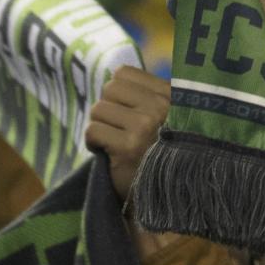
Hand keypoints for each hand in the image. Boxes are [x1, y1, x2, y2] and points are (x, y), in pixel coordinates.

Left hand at [84, 66, 172, 200]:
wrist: (172, 191)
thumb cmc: (163, 152)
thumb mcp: (167, 116)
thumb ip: (147, 95)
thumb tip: (112, 75)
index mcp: (171, 94)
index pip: (124, 73)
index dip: (116, 93)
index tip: (123, 111)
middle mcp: (161, 107)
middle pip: (109, 89)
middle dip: (106, 109)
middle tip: (115, 128)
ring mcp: (145, 126)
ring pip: (98, 109)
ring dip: (99, 126)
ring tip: (112, 141)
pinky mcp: (128, 147)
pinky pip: (93, 130)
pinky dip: (92, 142)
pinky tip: (105, 151)